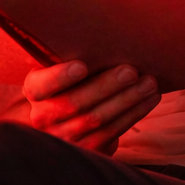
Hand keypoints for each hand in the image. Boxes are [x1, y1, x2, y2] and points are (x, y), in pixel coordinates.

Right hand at [21, 61, 159, 154]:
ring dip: (128, 100)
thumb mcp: (56, 70)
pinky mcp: (86, 150)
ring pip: (98, 119)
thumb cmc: (65, 83)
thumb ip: (67, 57)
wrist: (59, 121)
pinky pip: (112, 132)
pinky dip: (134, 114)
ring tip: (149, 83)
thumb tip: (102, 34)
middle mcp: (43, 117)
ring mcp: (64, 138)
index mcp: (35, 91)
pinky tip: (150, 99)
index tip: (81, 65)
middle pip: (76, 102)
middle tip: (131, 71)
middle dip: (107, 86)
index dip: (60, 77)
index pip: (42, 85)